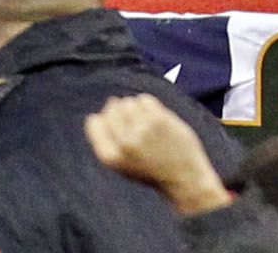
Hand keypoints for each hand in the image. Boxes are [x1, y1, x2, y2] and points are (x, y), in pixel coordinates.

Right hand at [84, 96, 229, 217]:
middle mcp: (123, 143)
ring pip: (129, 102)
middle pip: (112, 109)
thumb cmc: (150, 170)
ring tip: (145, 121)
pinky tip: (155, 115)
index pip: (95, 122)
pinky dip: (148, 104)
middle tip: (134, 121)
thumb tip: (95, 115)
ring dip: (135, 107)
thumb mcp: (120, 165)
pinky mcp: (159, 120)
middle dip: (120, 110)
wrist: (182, 176)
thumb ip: (107, 144)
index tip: (114, 121)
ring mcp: (141, 130)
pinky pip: (145, 99)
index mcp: (110, 156)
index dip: (103, 118)